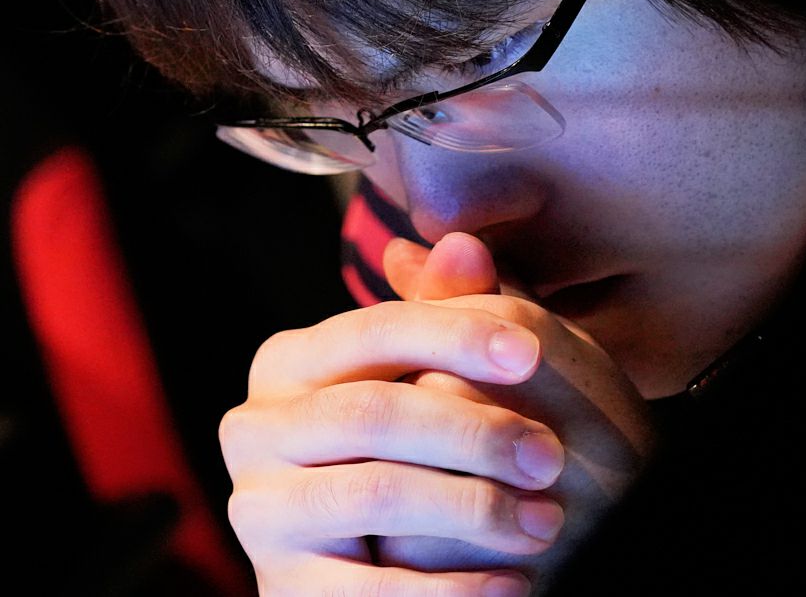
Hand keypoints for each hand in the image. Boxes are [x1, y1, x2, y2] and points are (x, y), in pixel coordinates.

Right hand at [218, 235, 651, 595]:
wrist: (367, 572)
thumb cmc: (412, 455)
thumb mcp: (427, 381)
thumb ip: (444, 315)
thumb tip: (463, 242)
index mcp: (286, 364)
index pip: (371, 330)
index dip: (453, 335)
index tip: (532, 352)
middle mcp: (254, 428)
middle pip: (372, 412)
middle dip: (474, 430)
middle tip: (551, 455)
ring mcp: (258, 509)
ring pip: (375, 492)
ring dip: (473, 506)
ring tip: (545, 520)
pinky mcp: (281, 586)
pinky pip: (372, 589)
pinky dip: (451, 590)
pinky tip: (513, 584)